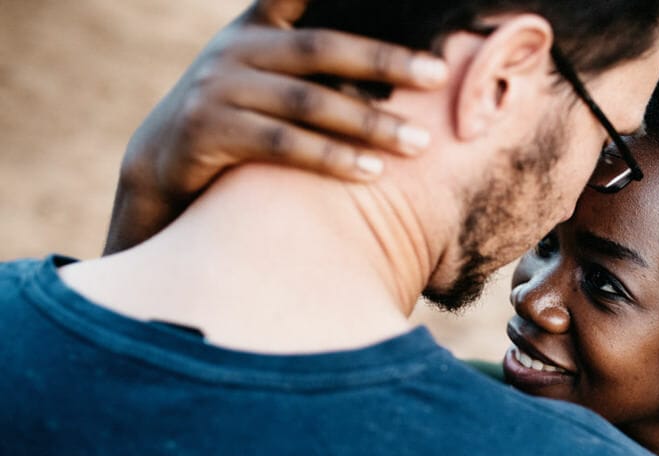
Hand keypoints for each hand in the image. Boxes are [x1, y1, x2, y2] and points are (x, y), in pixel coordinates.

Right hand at [105, 0, 447, 253]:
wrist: (164, 165)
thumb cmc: (238, 118)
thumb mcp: (268, 74)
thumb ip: (314, 59)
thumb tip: (391, 57)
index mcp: (258, 26)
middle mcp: (237, 48)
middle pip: (322, 49)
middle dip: (386, 61)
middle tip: (438, 74)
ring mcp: (218, 86)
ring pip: (308, 102)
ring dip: (370, 124)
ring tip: (418, 143)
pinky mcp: (207, 130)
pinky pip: (281, 144)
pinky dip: (330, 158)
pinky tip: (371, 172)